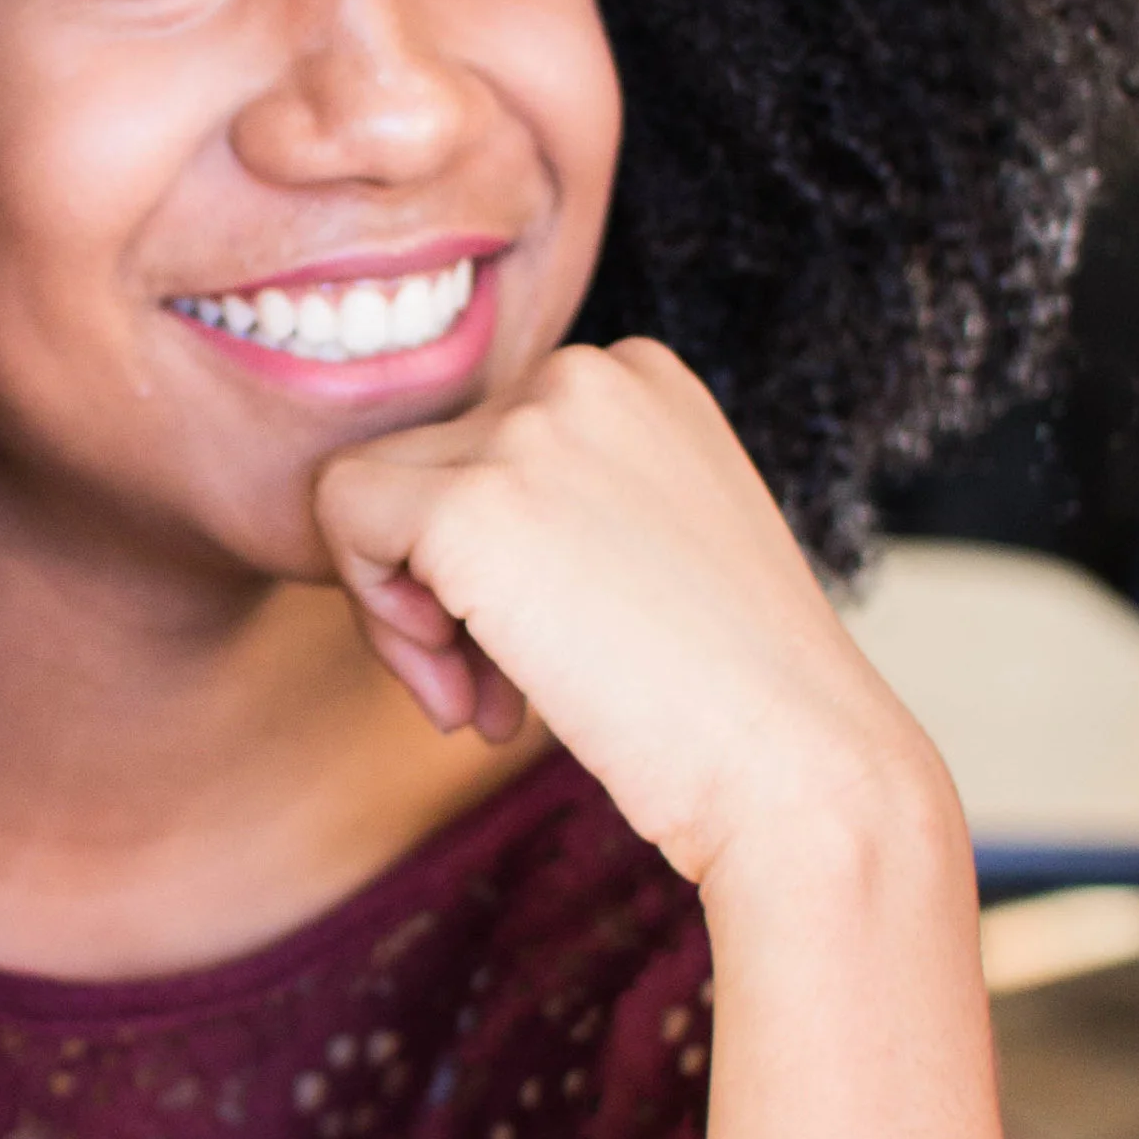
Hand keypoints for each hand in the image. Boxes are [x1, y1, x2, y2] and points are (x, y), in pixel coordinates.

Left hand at [313, 340, 945, 893]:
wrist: (798, 765)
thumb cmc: (730, 693)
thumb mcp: (647, 551)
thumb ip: (551, 513)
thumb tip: (410, 549)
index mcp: (638, 375)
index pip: (485, 439)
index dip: (484, 556)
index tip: (539, 646)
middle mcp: (586, 372)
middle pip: (421, 464)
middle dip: (440, 591)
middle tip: (498, 698)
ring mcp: (529, 429)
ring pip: (368, 494)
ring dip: (408, 617)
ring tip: (485, 708)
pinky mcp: (471, 504)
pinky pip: (339, 522)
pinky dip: (379, 622)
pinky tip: (463, 700)